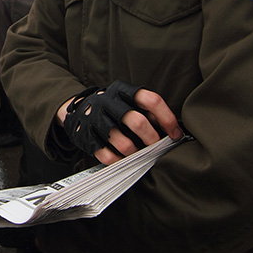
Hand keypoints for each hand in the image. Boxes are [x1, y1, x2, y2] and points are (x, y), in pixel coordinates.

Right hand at [60, 81, 180, 163]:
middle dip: (152, 139)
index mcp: (123, 91)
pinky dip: (120, 161)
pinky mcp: (87, 138)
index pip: (151, 100)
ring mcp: (96, 121)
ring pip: (124, 143)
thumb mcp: (127, 100)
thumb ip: (147, 110)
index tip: (175, 133)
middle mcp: (108, 103)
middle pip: (138, 122)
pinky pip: (108, 156)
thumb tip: (173, 128)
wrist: (77, 109)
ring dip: (137, 153)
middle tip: (157, 147)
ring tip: (140, 154)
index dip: (167, 118)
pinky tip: (124, 159)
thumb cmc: (112, 106)